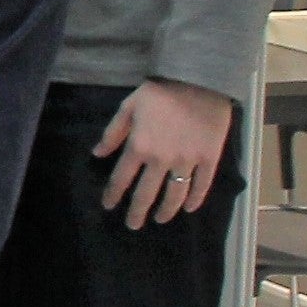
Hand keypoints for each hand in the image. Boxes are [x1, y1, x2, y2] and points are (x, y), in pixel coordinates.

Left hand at [94, 79, 233, 230]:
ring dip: (166, 210)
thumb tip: (97, 154)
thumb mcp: (128, 107)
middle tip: (133, 225)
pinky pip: (202, 185)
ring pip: (175, 194)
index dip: (113, 195)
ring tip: (159, 219)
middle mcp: (161, 159)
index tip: (108, 206)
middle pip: (146, 193)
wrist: (199, 82)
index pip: (121, 179)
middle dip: (137, 212)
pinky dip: (195, 199)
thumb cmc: (160, 92)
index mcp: (138, 147)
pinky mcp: (209, 159)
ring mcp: (187, 161)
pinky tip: (189, 208)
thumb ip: (113, 133)